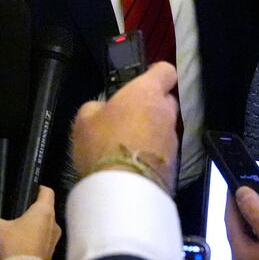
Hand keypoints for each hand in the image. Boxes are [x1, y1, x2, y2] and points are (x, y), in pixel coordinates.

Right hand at [0, 186, 59, 259]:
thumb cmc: (15, 247)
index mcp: (44, 213)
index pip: (46, 192)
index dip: (36, 188)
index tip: (25, 190)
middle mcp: (50, 226)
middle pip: (32, 215)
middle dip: (9, 220)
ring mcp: (48, 243)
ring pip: (25, 234)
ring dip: (4, 238)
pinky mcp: (42, 258)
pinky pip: (25, 249)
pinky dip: (9, 251)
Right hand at [70, 61, 178, 186]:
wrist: (124, 188)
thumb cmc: (102, 144)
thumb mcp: (84, 120)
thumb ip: (96, 107)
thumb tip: (101, 110)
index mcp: (146, 92)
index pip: (165, 71)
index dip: (156, 74)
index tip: (143, 81)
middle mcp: (165, 112)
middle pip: (165, 101)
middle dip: (151, 106)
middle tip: (129, 117)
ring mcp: (172, 138)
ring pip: (164, 127)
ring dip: (151, 132)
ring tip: (128, 145)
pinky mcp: (174, 163)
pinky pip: (163, 151)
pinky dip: (152, 153)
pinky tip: (134, 163)